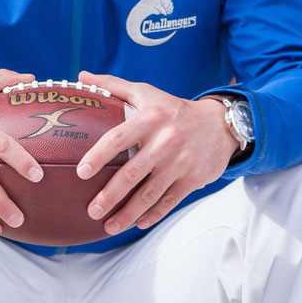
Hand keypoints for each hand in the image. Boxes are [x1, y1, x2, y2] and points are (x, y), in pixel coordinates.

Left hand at [75, 70, 237, 235]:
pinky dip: (153, 215)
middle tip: (92, 211)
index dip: (98, 156)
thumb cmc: (174, 109)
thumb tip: (82, 77)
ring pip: (150, 193)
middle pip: (132, 174)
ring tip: (109, 226)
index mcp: (150, 119)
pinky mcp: (194, 178)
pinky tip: (138, 223)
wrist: (220, 124)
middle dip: (110, 196)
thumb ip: (114, 86)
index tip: (81, 173)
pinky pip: (169, 201)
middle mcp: (166, 141)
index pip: (118, 138)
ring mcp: (181, 162)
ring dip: (128, 213)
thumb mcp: (147, 94)